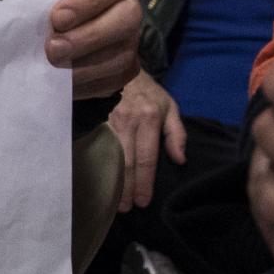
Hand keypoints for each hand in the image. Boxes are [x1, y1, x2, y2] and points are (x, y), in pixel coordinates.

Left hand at [48, 0, 141, 100]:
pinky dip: (87, 84)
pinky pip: (114, 80)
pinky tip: (63, 83)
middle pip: (126, 19)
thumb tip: (29, 18)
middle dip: (88, 37)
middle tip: (53, 49)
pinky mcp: (127, 68)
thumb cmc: (48, 0)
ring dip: (85, 66)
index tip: (57, 18)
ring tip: (54, 68)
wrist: (53, 25)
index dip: (86, 2)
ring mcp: (131, 38)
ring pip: (122, 55)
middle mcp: (127, 6)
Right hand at [107, 69, 186, 211]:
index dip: (145, 182)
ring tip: (113, 201)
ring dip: (112, 181)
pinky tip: (97, 179)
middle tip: (127, 208)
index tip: (143, 201)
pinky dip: (97, 165)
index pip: (147, 158)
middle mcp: (128, 121)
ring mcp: (108, 120)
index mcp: (149, 119)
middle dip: (127, 188)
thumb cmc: (148, 92)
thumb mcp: (170, 107)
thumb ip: (177, 134)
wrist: (119, 65)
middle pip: (127, 162)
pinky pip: (96, 146)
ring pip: (110, 156)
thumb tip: (180, 160)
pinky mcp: (94, 119)